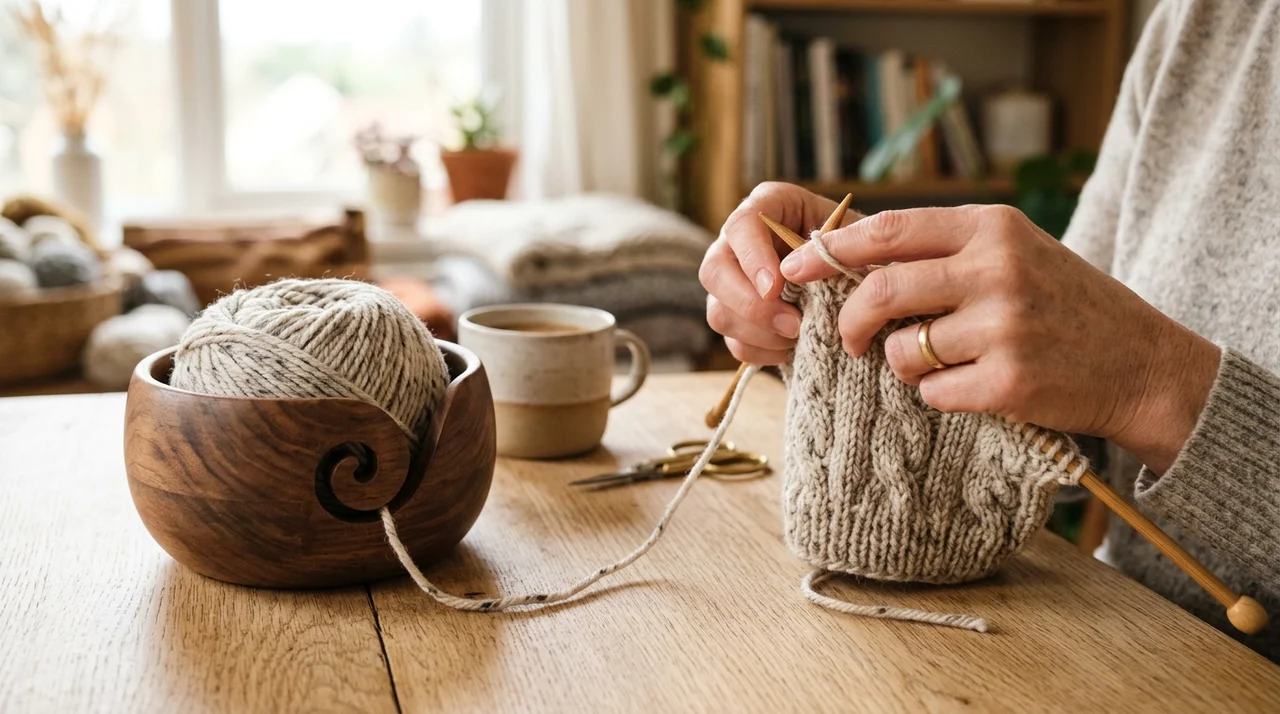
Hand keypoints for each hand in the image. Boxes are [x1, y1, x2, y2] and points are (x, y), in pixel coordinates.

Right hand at [700, 183, 859, 364]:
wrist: (865, 274)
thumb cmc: (863, 248)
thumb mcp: (859, 237)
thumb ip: (839, 249)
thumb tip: (815, 275)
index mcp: (768, 206)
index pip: (742, 225)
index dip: (753, 258)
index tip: (776, 287)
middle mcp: (739, 242)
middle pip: (714, 271)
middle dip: (752, 305)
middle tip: (793, 324)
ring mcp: (732, 282)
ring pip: (719, 312)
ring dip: (760, 333)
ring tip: (799, 336)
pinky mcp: (738, 317)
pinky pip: (734, 342)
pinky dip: (764, 352)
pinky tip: (793, 347)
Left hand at [779, 204, 1219, 472]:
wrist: (1143, 365)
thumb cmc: (1064, 306)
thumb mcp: (1014, 253)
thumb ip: (944, 250)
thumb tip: (848, 258)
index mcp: (992, 228)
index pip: (886, 232)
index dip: (829, 251)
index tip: (791, 268)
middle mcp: (996, 269)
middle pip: (880, 292)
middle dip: (848, 322)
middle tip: (848, 341)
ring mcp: (1003, 326)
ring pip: (901, 351)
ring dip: (905, 365)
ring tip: (944, 362)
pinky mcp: (1009, 382)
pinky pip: (932, 394)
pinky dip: (941, 397)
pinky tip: (978, 387)